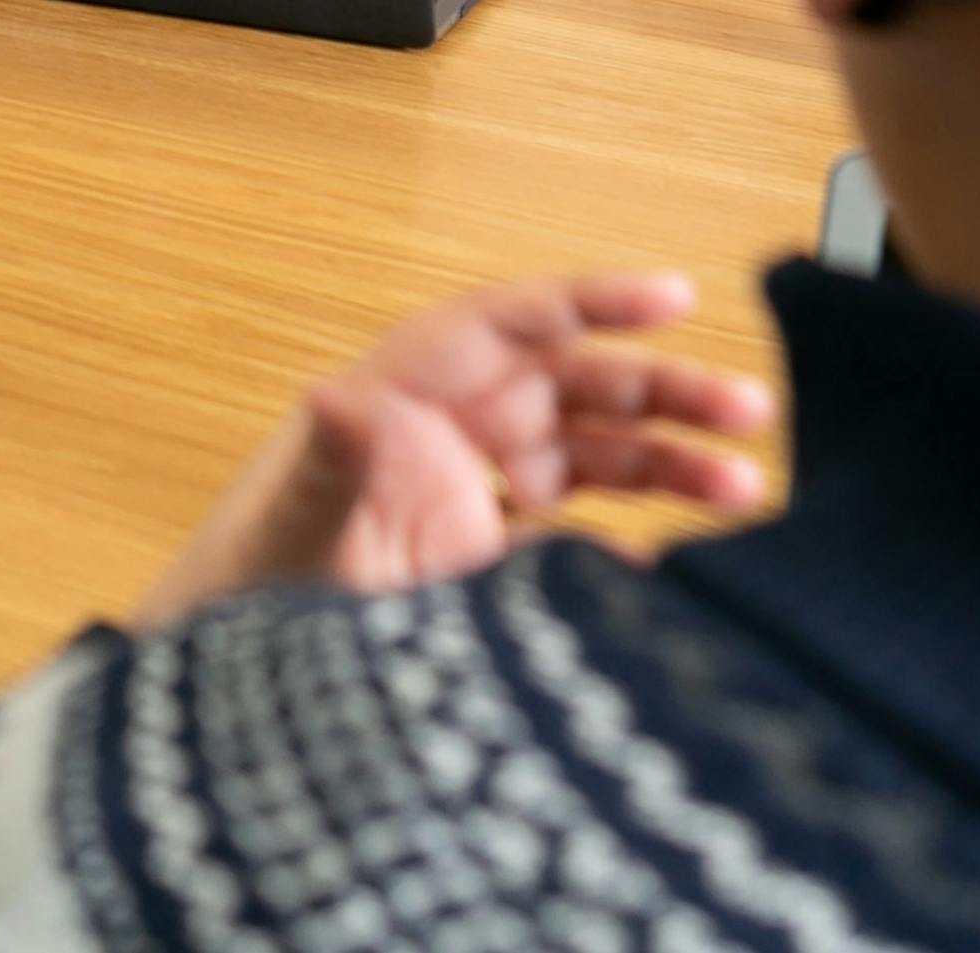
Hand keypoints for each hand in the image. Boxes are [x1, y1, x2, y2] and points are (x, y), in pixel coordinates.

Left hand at [133, 272, 773, 625]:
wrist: (230, 685)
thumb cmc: (247, 587)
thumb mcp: (294, 522)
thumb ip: (331, 464)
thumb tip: (341, 396)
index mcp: (401, 398)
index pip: (506, 324)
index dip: (589, 301)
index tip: (673, 294)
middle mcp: (442, 436)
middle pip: (571, 386)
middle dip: (660, 390)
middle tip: (749, 409)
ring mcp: (469, 500)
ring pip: (590, 457)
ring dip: (667, 467)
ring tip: (747, 493)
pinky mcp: (484, 566)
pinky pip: (575, 539)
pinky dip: (631, 550)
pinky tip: (681, 576)